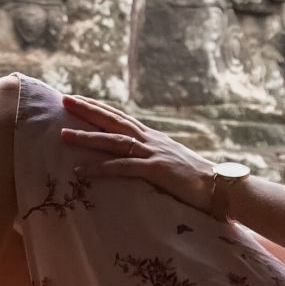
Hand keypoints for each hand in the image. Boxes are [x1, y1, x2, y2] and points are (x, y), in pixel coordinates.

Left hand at [58, 95, 217, 212]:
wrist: (221, 186)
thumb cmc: (197, 180)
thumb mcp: (172, 162)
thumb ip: (155, 156)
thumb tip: (142, 158)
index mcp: (154, 138)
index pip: (122, 118)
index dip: (100, 107)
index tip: (80, 99)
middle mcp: (151, 140)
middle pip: (114, 121)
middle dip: (88, 110)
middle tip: (65, 100)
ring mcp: (153, 153)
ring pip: (113, 141)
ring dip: (87, 137)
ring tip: (63, 135)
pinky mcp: (156, 170)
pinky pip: (123, 168)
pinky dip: (100, 168)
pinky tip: (81, 170)